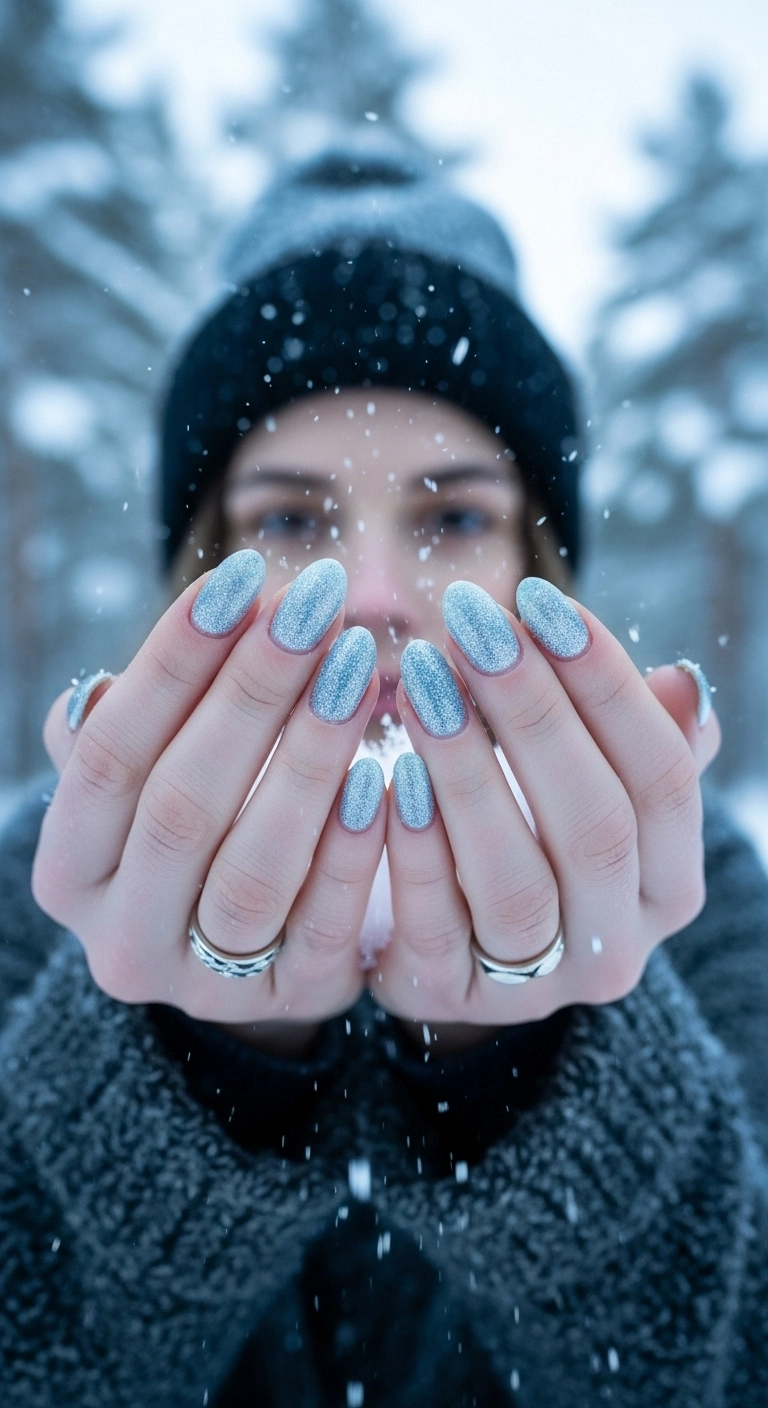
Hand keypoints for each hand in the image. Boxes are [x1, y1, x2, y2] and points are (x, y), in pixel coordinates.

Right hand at [33, 553, 385, 1035]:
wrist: (255, 942)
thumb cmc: (202, 816)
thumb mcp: (151, 774)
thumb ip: (145, 713)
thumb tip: (172, 639)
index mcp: (70, 868)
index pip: (109, 754)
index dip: (172, 663)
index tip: (242, 578)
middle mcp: (120, 937)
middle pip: (182, 807)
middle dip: (253, 696)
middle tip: (317, 610)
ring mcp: (207, 984)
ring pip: (256, 871)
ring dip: (310, 762)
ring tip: (360, 671)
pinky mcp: (295, 999)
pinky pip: (329, 924)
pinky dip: (357, 848)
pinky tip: (391, 776)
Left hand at [373, 579, 719, 1034]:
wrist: (446, 944)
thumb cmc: (527, 831)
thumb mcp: (589, 787)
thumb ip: (634, 740)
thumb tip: (681, 685)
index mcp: (668, 883)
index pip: (664, 780)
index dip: (608, 687)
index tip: (542, 601)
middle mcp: (618, 945)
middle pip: (595, 828)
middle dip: (535, 715)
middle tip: (473, 626)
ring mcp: (534, 985)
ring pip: (515, 883)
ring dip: (468, 774)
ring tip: (423, 684)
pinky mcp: (446, 997)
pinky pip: (433, 926)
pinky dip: (413, 848)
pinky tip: (385, 774)